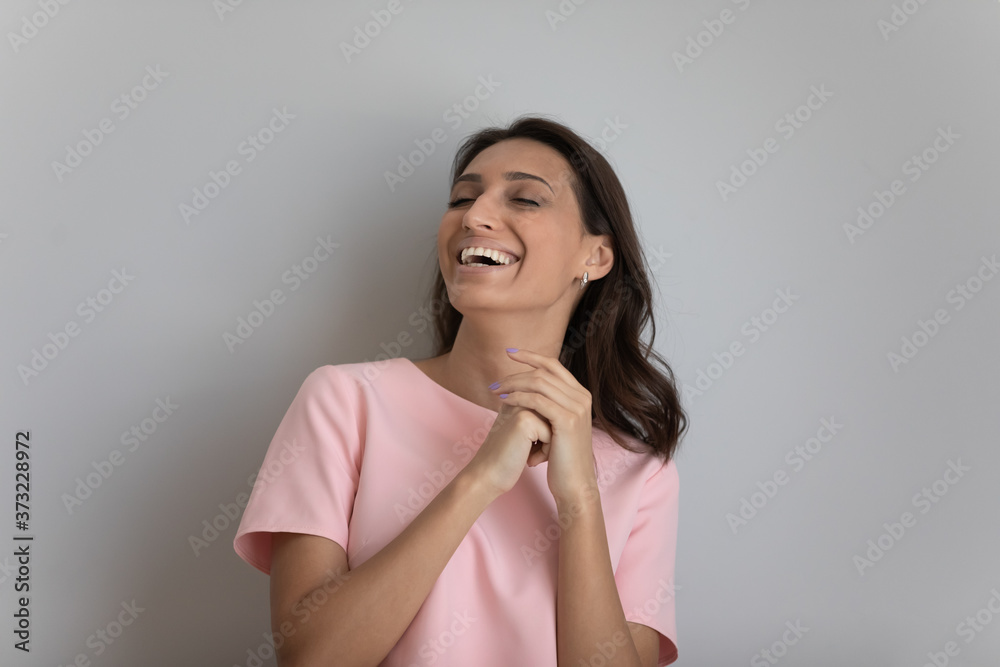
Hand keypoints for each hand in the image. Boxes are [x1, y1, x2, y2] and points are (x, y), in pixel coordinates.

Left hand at [486, 348, 598, 504]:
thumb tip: (525, 389)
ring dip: (513, 385)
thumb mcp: (555, 425)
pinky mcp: (567, 420)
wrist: (573, 483)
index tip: (509, 352)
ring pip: (539, 383)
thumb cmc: (561, 457)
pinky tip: (504, 403)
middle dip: (515, 374)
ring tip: (495, 392)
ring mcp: (577, 408)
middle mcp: (582, 397)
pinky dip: (518, 398)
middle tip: (494, 384)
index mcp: (580, 395)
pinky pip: (537, 400)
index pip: (553, 365)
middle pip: (544, 372)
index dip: (531, 356)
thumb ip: (546, 405)